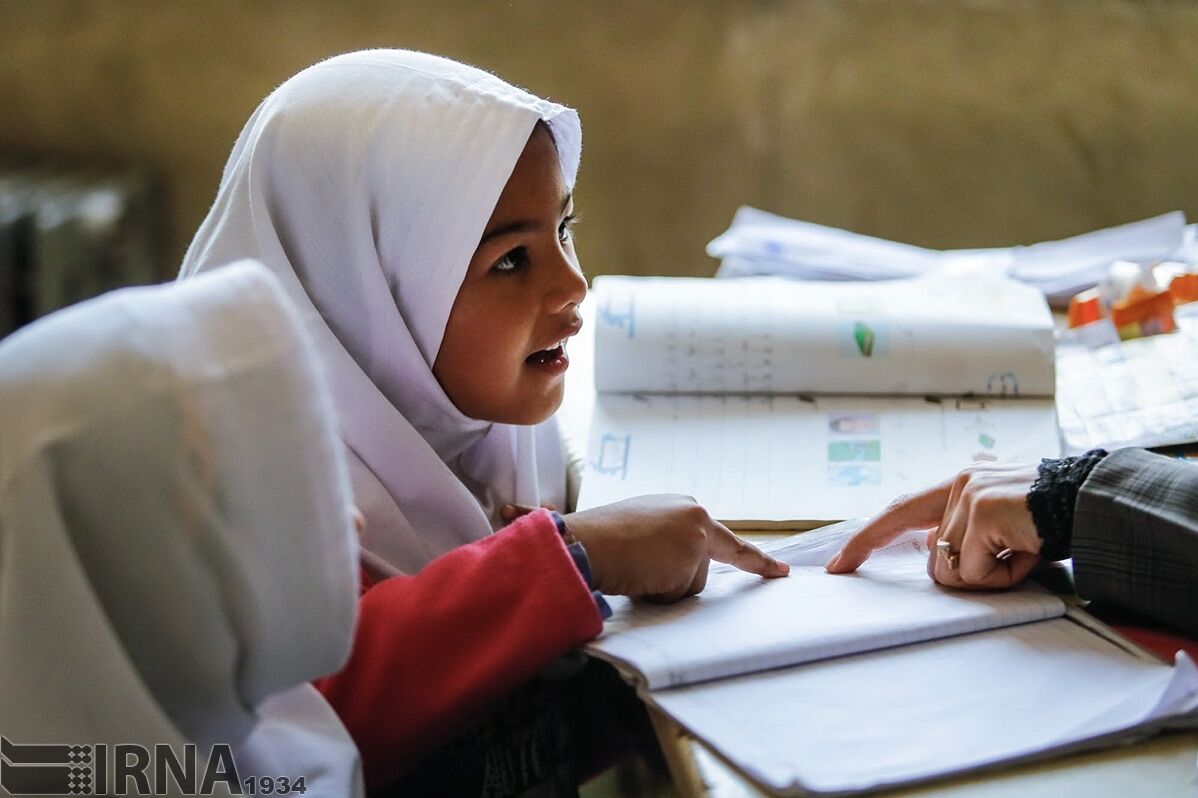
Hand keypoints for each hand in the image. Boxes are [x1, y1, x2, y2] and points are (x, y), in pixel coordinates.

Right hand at [508, 495, 788, 600]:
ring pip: (688, 586)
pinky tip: (636, 575)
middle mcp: (697, 517)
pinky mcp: (691, 560)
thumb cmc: (599, 537)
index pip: (726, 540)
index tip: (782, 572)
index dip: (755, 559)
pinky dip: (655, 595)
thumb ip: (665, 542)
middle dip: (673, 580)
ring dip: (660, 588)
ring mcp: (697, 538)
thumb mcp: (639, 529)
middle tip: (641, 567)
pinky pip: (676, 596)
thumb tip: (664, 564)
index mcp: (684, 508)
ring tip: (631, 567)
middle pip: (699, 570)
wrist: (584, 541)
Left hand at [825, 462, 1042, 589]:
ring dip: (993, 576)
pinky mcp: (980, 512)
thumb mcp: (1003, 525)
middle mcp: (958, 483)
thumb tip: (940, 559)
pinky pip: (975, 572)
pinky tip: (1029, 552)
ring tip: (1026, 552)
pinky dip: (1005, 576)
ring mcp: (967, 496)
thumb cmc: (1055, 520)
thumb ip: (967, 533)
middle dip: (966, 578)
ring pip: (952, 571)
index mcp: (960, 483)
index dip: (867, 538)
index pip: (901, 511)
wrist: (1094, 503)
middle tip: (1011, 562)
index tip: (838, 565)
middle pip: (934, 559)